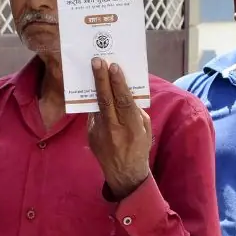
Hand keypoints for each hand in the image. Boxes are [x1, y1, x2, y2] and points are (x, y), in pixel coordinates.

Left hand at [87, 59, 152, 198]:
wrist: (124, 173)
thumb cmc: (139, 147)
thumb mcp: (145, 129)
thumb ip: (135, 110)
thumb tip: (124, 91)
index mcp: (132, 128)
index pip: (123, 101)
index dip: (118, 83)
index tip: (113, 67)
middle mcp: (114, 130)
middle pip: (106, 100)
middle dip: (101, 79)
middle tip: (97, 61)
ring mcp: (100, 133)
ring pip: (97, 105)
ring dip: (95, 86)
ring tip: (94, 69)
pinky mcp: (90, 134)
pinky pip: (94, 114)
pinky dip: (96, 101)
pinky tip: (96, 90)